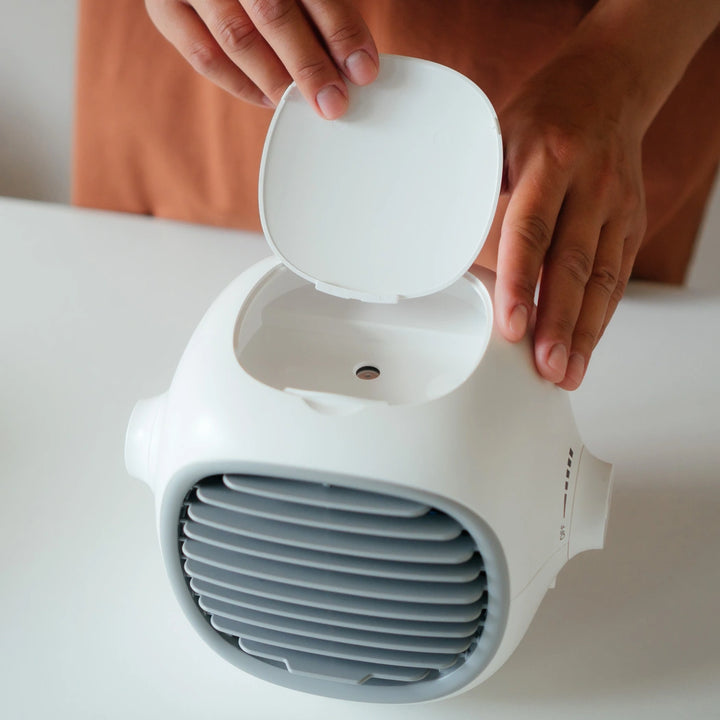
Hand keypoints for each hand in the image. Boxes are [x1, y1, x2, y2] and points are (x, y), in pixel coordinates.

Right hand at [145, 0, 378, 117]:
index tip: (363, 70)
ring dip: (275, 80)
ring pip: (235, 38)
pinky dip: (239, 84)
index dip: (340, 31)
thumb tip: (352, 65)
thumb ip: (321, 10)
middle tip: (333, 102)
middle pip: (272, 12)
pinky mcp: (165, 8)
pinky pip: (203, 55)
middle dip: (308, 64)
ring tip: (301, 105)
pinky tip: (268, 99)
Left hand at [495, 51, 646, 389]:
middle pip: (572, 266)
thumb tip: (442, 243)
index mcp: (549, 161)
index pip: (531, 232)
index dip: (520, 283)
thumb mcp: (499, 135)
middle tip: (546, 368)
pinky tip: (585, 346)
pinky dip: (600, 317)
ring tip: (566, 373)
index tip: (512, 326)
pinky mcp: (631, 223)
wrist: (609, 87)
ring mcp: (617, 206)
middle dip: (558, 324)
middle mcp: (591, 185)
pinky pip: (617, 277)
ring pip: (601, 279)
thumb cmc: (545, 116)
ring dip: (582, 332)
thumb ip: (478, 189)